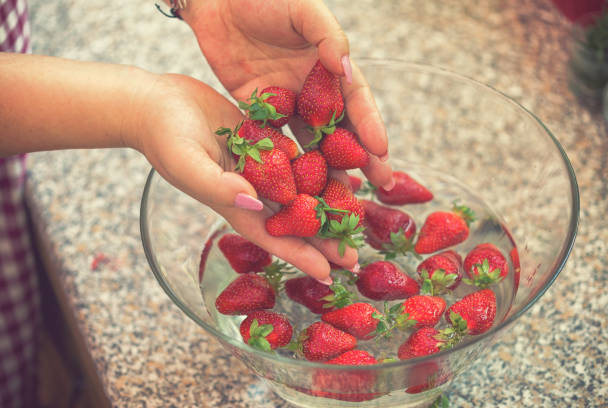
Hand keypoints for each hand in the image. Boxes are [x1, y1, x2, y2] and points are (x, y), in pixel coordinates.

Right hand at [135, 74, 359, 280]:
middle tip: (354, 258)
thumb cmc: (163, 136)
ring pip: (300, 190)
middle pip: (294, 220)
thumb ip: (218, 185)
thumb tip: (254, 201)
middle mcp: (251, 188)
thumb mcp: (186, 163)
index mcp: (234, 202)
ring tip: (356, 217)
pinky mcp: (262, 139)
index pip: (273, 236)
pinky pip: (296, 156)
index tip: (329, 274)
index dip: (301, 256)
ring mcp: (258, 164)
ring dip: (327, 204)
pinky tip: (343, 170)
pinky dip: (319, 165)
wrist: (154, 102)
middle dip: (322, 240)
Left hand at [178, 0, 393, 188]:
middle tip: (379, 184)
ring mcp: (287, 102)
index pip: (356, 100)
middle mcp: (312, 88)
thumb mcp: (302, 9)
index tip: (382, 152)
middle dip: (361, 155)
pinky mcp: (259, 111)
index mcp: (329, 65)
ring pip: (312, 141)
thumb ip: (327, 36)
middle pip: (341, 128)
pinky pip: (276, 139)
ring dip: (328, 167)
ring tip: (341, 193)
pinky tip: (296, 184)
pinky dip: (287, 162)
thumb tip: (348, 69)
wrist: (216, 0)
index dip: (370, 126)